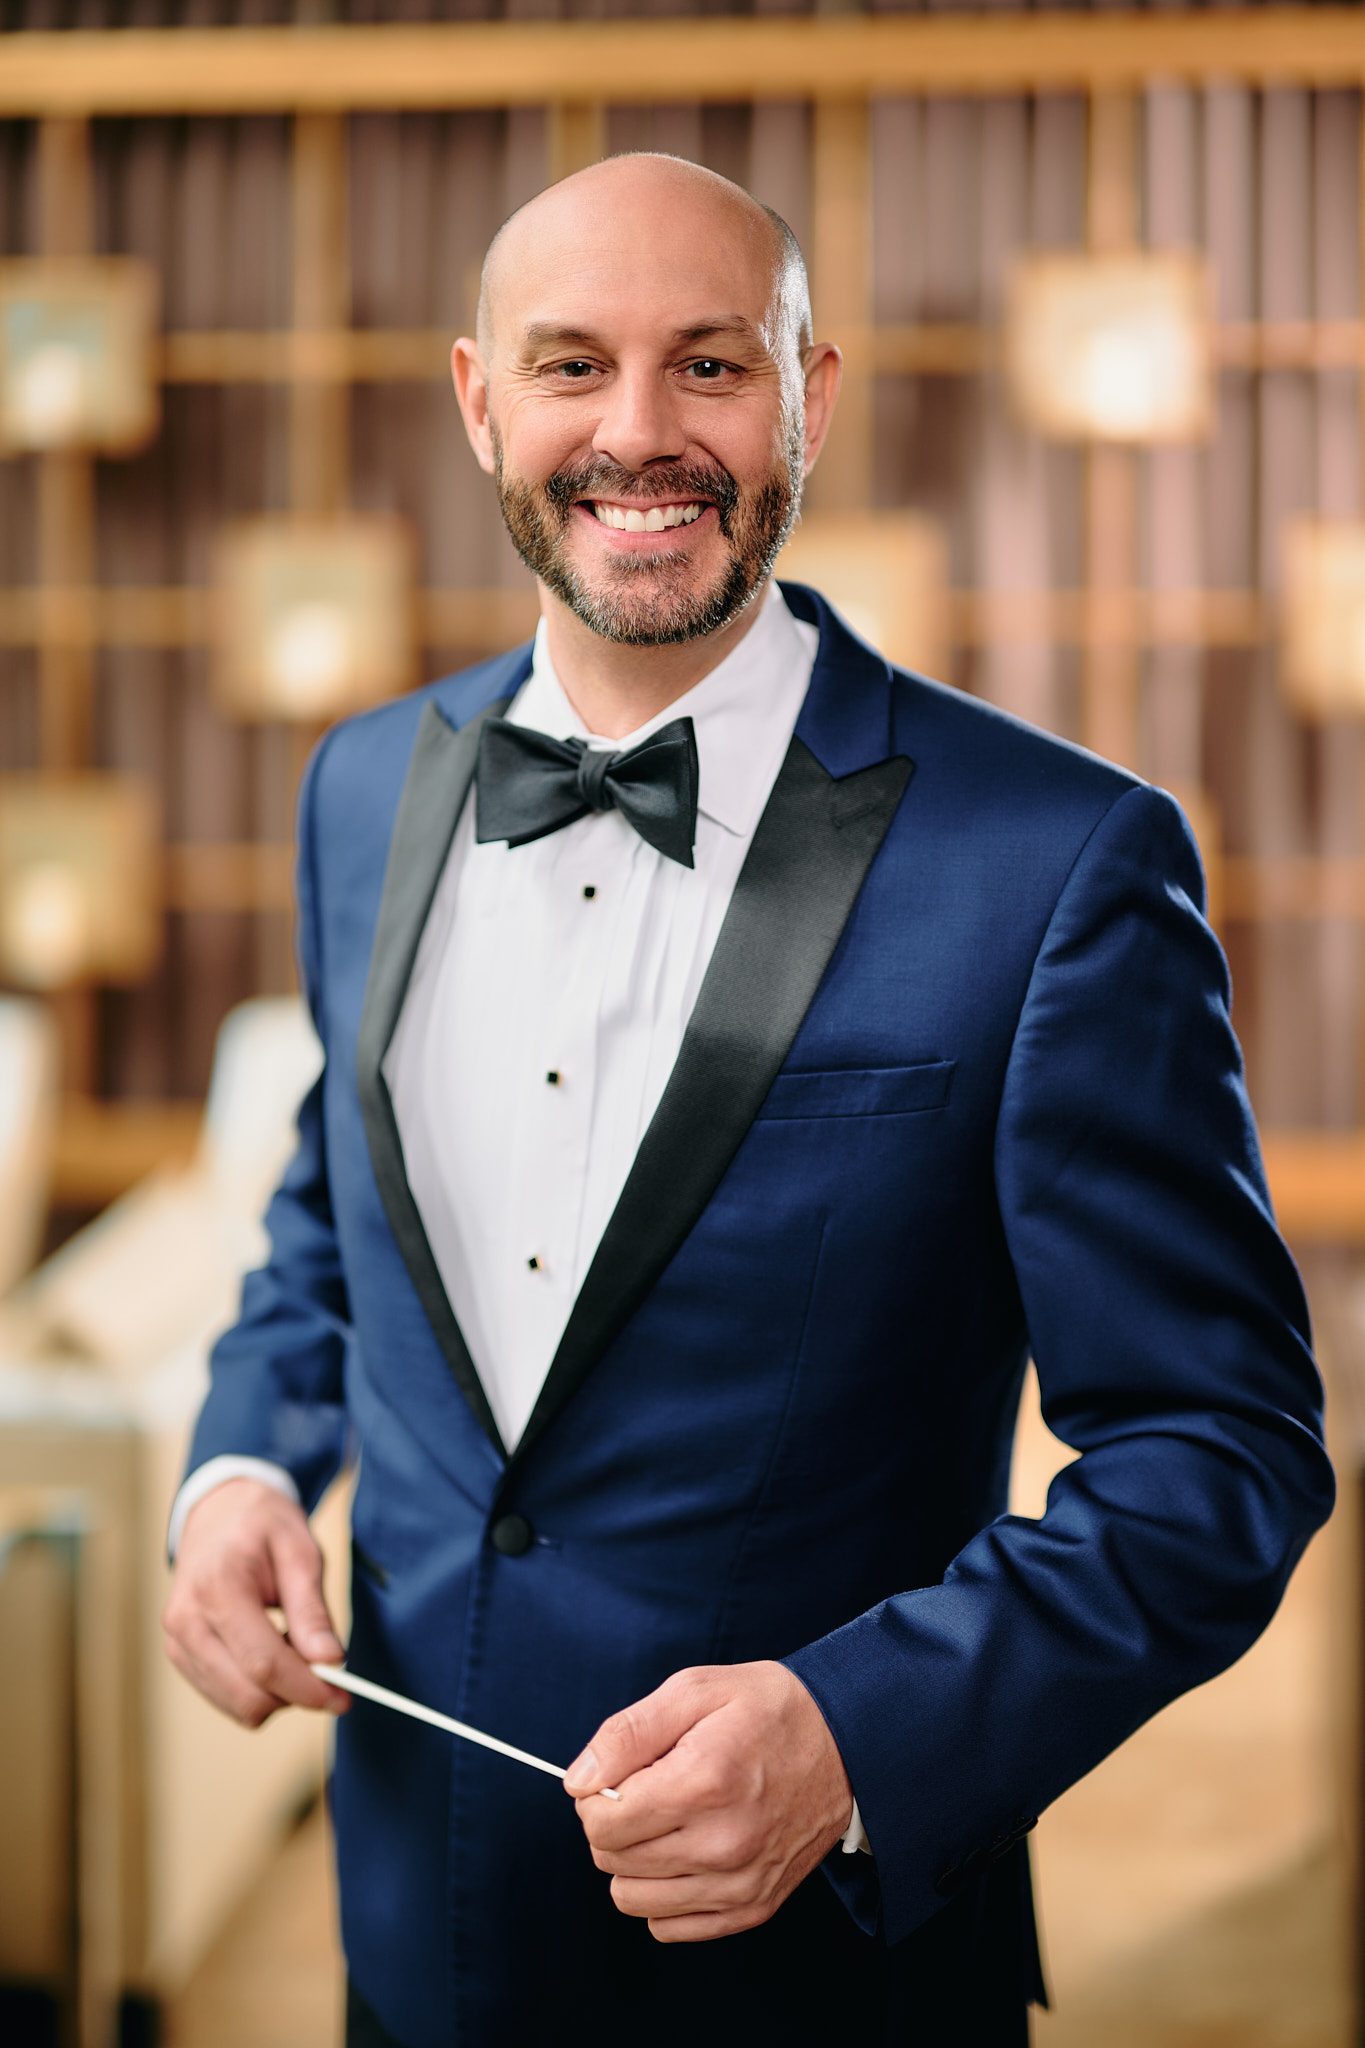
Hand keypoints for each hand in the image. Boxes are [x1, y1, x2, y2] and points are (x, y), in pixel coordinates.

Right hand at [161, 1477, 350, 1728]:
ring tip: (294, 1644)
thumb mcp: (300, 1552)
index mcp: (218, 1588)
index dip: (307, 1689)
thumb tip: (330, 1662)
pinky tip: (271, 1649)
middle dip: (295, 1695)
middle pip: (248, 1695)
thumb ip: (312, 1610)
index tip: (343, 1698)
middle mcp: (187, 1621)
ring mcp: (177, 1642)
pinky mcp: (180, 1655)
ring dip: (277, 1692)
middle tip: (327, 1669)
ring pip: (237, 1705)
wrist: (218, 1510)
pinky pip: (225, 1697)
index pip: (264, 1663)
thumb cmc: (263, 1525)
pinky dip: (256, 1687)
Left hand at [563, 1661, 852, 1942]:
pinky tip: (687, 1852)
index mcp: (703, 1781)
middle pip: (610, 1859)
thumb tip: (578, 1781)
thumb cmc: (767, 1710)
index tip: (623, 1773)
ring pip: (632, 1899)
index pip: (601, 1820)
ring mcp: (739, 1883)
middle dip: (615, 1821)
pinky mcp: (752, 1908)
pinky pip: (668, 1926)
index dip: (597, 1793)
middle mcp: (721, 1843)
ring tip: (670, 1820)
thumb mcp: (695, 1690)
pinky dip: (664, 1894)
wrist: (848, 1745)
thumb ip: (627, 1732)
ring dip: (635, 1860)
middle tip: (651, 1788)